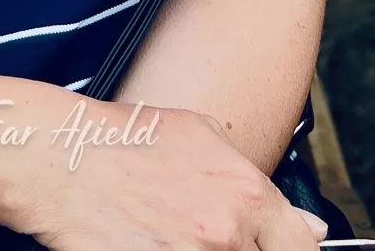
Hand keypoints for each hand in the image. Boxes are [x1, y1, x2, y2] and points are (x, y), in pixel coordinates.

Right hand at [14, 102, 327, 250]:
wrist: (64, 158)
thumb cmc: (128, 141)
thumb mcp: (201, 135)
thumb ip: (255, 179)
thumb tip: (310, 224)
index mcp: (245, 194)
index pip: (301, 247)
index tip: (276, 248)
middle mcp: (226, 234)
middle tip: (213, 237)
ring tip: (181, 235)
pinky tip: (157, 242)